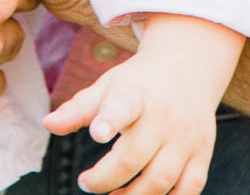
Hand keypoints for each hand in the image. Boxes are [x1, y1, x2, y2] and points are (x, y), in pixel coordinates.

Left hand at [41, 51, 216, 194]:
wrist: (188, 67)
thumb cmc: (139, 82)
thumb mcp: (108, 85)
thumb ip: (79, 108)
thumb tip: (48, 125)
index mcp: (136, 95)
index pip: (123, 107)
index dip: (109, 120)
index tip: (97, 133)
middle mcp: (164, 117)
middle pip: (134, 157)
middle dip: (105, 179)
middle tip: (86, 182)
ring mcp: (185, 138)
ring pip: (161, 181)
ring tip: (113, 194)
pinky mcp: (202, 153)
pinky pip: (189, 189)